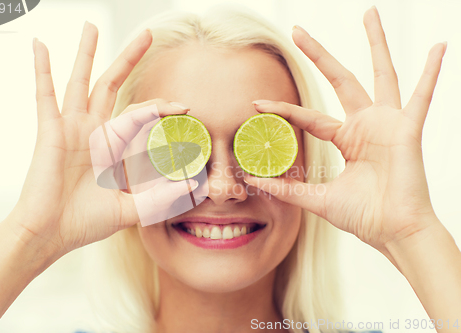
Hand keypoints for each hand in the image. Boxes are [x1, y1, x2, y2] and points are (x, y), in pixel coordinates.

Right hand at [9, 22, 191, 257]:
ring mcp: (71, 128)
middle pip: (113, 85)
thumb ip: (160, 199)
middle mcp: (92, 130)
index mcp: (111, 145)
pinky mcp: (50, 131)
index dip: (161, 107)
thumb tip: (192, 190)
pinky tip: (40, 46)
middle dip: (129, 59)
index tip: (185, 106)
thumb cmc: (86, 222)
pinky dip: (42, 70)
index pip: (140, 114)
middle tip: (147, 35)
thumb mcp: (132, 210)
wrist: (52, 235)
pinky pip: (45, 95)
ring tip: (90, 26)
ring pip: (82, 81)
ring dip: (87, 53)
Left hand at [245, 6, 445, 257]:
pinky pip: (421, 97)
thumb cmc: (364, 216)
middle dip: (319, 55)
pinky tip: (439, 46)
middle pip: (340, 79)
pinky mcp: (407, 130)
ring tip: (370, 13)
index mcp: (347, 139)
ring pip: (381, 75)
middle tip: (297, 30)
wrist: (393, 233)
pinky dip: (432, 72)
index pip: (309, 116)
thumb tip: (254, 182)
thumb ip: (289, 189)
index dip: (282, 110)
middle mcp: (366, 125)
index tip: (256, 105)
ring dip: (376, 44)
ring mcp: (387, 124)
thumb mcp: (319, 198)